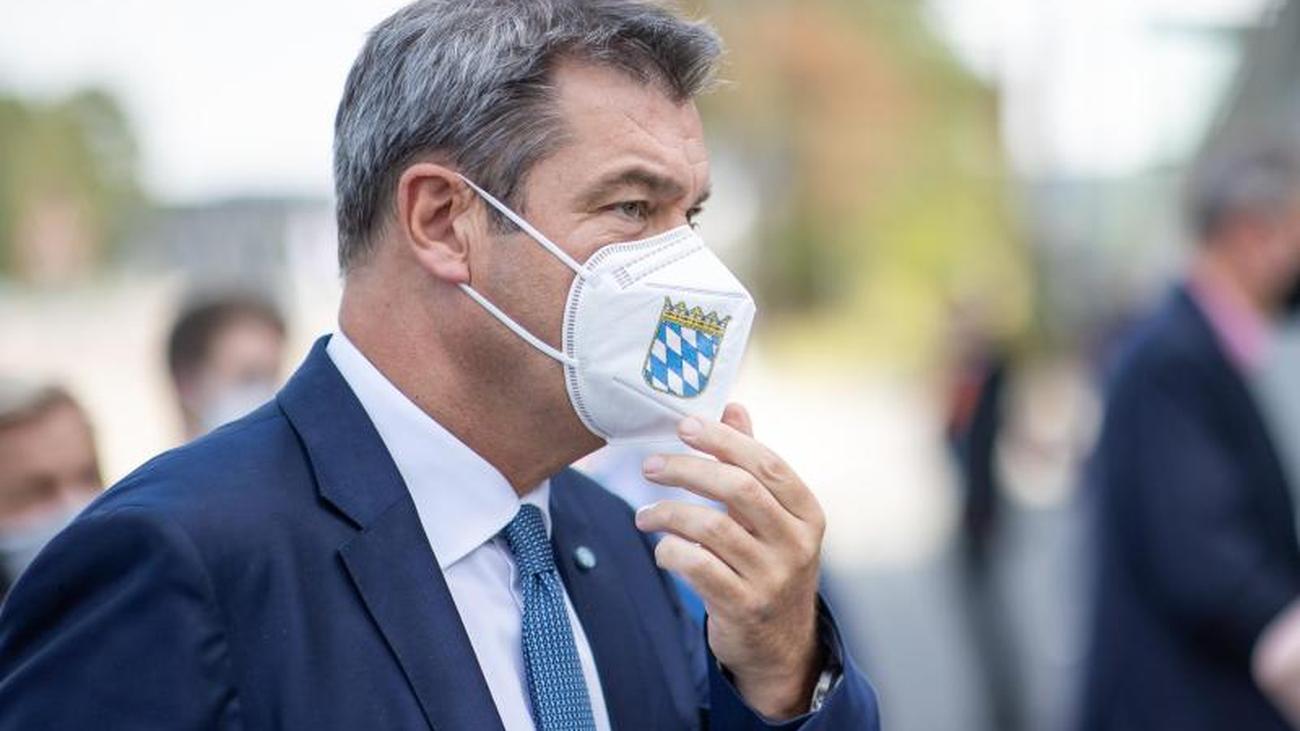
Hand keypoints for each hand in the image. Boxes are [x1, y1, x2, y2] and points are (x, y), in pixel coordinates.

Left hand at [635, 403, 825, 719]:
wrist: (782, 647)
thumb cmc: (770, 566)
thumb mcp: (773, 518)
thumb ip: (752, 464)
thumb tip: (733, 408)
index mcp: (807, 513)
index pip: (767, 464)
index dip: (725, 440)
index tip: (686, 426)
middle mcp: (796, 544)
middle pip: (739, 489)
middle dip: (687, 469)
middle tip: (650, 465)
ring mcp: (771, 577)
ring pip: (712, 527)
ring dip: (668, 513)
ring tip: (645, 514)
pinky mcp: (743, 607)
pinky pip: (697, 567)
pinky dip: (671, 550)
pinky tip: (662, 547)